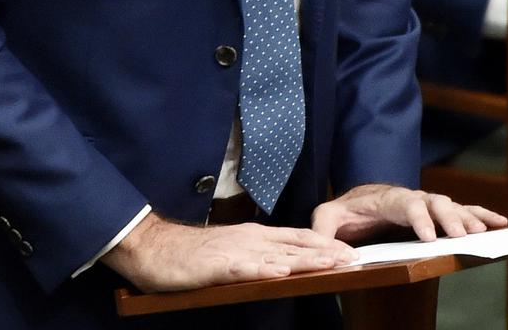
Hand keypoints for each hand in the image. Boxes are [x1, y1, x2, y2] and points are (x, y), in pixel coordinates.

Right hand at [102, 212, 355, 291]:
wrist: (154, 247)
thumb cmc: (190, 253)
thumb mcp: (229, 252)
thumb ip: (254, 257)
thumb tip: (281, 265)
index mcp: (253, 235)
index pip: (296, 238)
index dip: (323, 244)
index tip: (349, 251)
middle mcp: (249, 238)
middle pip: (294, 244)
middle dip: (325, 250)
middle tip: (353, 257)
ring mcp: (235, 250)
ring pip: (277, 254)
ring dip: (305, 259)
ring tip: (332, 263)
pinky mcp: (217, 265)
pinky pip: (245, 267)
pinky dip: (265, 269)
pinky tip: (282, 271)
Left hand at [312, 184, 507, 244]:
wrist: (360, 202)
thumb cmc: (346, 211)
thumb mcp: (328, 216)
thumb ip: (324, 227)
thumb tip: (334, 248)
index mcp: (388, 198)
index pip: (406, 204)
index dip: (418, 219)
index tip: (429, 237)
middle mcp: (412, 197)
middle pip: (434, 203)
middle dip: (449, 218)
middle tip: (462, 237)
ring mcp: (427, 203)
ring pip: (452, 206)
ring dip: (469, 217)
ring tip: (484, 233)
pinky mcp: (437, 213)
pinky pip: (464, 209)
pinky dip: (482, 214)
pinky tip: (501, 222)